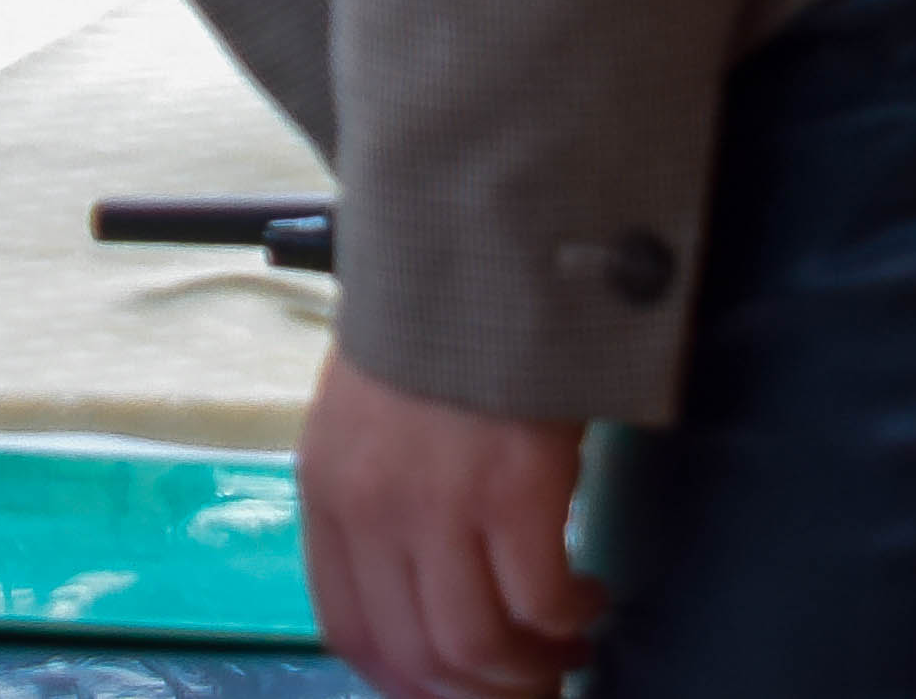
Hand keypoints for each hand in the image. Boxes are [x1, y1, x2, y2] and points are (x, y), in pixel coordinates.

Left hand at [299, 354, 601, 698]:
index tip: (454, 691)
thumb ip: (374, 504)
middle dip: (480, 691)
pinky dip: (571, 618)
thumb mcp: (363, 424)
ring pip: (478, 648)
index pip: (351, 631)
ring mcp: (437, 506)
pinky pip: (543, 605)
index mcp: (326, 495)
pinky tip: (588, 594)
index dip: (407, 682)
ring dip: (532, 667)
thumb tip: (418, 594)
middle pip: (418, 656)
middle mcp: (370, 511)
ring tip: (565, 644)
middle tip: (530, 682)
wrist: (471, 259)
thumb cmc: (430, 338)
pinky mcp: (512, 494)